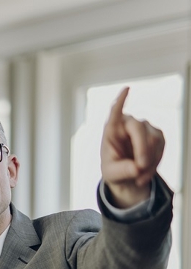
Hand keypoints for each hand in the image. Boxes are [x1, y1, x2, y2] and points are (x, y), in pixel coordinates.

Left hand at [100, 86, 164, 207]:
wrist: (127, 175)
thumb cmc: (114, 170)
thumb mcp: (112, 174)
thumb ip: (122, 170)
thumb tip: (138, 167)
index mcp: (112, 130)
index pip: (115, 113)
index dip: (120, 101)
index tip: (126, 89)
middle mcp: (129, 124)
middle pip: (139, 130)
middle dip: (142, 151)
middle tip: (139, 169)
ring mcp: (145, 128)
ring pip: (153, 141)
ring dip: (148, 162)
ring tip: (138, 176)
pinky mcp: (158, 135)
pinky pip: (161, 148)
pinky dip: (155, 164)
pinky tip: (145, 172)